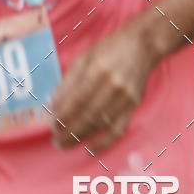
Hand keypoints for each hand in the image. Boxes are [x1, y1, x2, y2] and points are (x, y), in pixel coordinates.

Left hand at [50, 24, 153, 151]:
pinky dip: (104, 142)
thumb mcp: (84, 57)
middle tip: (56, 141)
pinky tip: (91, 148)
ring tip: (66, 144)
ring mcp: (125, 97)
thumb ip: (68, 81)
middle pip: (88, 115)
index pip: (77, 100)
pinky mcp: (133, 105)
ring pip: (100, 124)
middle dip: (69, 131)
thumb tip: (52, 104)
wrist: (141, 44)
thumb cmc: (109, 48)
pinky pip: (118, 129)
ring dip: (81, 137)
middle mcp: (113, 85)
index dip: (63, 116)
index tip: (52, 126)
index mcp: (98, 69)